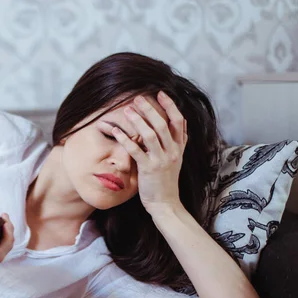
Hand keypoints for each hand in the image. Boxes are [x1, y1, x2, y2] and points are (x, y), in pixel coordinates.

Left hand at [108, 91, 187, 213]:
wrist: (166, 203)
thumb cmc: (166, 180)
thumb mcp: (177, 158)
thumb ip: (178, 140)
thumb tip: (180, 120)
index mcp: (179, 147)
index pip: (178, 121)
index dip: (170, 106)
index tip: (160, 93)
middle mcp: (172, 152)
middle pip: (162, 125)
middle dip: (150, 109)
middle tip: (137, 98)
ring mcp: (161, 160)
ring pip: (150, 135)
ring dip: (138, 121)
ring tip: (127, 110)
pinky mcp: (148, 169)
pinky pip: (136, 150)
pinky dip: (125, 139)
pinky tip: (116, 131)